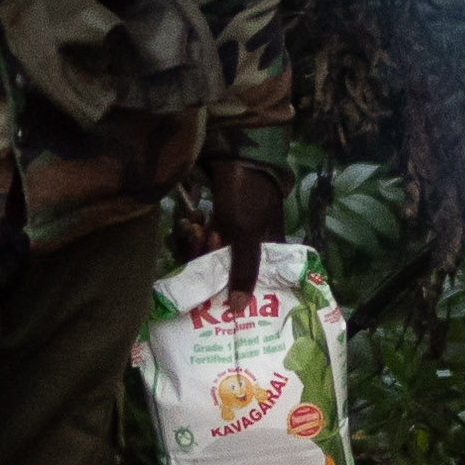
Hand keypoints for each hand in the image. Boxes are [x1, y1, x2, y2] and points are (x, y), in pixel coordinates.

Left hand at [203, 146, 284, 274]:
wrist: (233, 154)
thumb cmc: (247, 196)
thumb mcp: (246, 235)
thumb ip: (243, 271)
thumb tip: (238, 310)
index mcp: (270, 251)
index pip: (249, 281)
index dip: (228, 285)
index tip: (210, 281)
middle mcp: (253, 246)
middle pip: (224, 268)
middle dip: (206, 257)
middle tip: (204, 239)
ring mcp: (234, 233)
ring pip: (208, 254)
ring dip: (197, 244)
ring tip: (196, 224)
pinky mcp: (218, 222)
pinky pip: (202, 239)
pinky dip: (195, 232)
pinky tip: (193, 218)